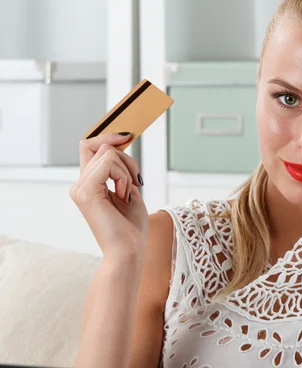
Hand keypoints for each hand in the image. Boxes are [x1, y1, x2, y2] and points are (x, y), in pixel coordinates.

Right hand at [69, 132, 148, 259]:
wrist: (128, 252)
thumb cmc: (131, 228)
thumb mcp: (129, 190)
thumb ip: (122, 170)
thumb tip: (122, 143)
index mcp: (89, 184)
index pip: (90, 146)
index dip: (108, 136)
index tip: (128, 135)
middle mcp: (79, 184)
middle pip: (100, 145)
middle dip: (126, 156)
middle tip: (136, 181)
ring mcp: (80, 187)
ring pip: (108, 153)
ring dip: (128, 171)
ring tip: (128, 194)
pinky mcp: (86, 192)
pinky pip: (108, 164)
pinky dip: (124, 176)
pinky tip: (124, 196)